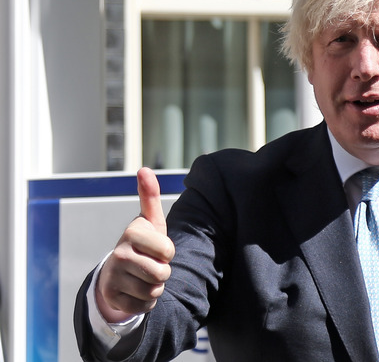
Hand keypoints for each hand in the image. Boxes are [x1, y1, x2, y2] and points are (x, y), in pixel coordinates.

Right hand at [95, 167, 174, 321]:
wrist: (117, 271)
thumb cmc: (142, 243)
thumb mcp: (150, 221)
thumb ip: (150, 195)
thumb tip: (144, 169)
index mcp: (132, 232)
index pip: (168, 251)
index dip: (168, 252)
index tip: (156, 248)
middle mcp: (119, 253)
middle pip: (162, 273)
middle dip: (163, 272)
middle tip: (151, 265)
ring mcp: (113, 277)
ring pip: (154, 291)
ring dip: (155, 287)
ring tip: (144, 276)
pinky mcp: (112, 298)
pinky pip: (144, 306)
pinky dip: (146, 302)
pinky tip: (136, 290)